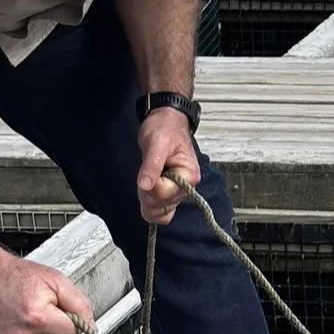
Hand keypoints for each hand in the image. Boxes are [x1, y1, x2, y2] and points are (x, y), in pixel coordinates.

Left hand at [137, 108, 200, 224]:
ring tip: (147, 179)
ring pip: (160, 213)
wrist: (166, 120)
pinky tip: (147, 192)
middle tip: (146, 172)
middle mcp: (187, 188)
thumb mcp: (156, 143)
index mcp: (188, 177)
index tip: (146, 171)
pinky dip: (151, 207)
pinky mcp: (170, 192)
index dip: (150, 186)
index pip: (164, 195)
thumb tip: (145, 186)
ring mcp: (178, 192)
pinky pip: (161, 212)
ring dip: (147, 201)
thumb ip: (151, 165)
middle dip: (147, 193)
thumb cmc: (164, 128)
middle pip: (161, 207)